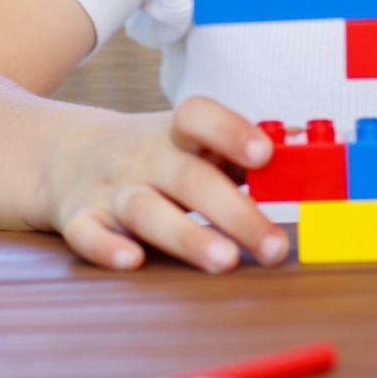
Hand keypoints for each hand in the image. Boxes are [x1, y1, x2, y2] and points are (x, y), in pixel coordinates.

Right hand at [44, 96, 289, 272]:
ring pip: (145, 209)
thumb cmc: (154, 156)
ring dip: (185, 235)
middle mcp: (144, 157)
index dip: (231, 131)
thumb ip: (242, 154)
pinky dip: (106, 248)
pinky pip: (87, 233)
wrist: (64, 155)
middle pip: (189, 178)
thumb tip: (312, 157)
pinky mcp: (80, 219)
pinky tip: (132, 261)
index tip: (264, 155)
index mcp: (176, 133)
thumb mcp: (191, 143)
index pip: (199, 117)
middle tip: (272, 246)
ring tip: (224, 260)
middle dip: (235, 212)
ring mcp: (111, 189)